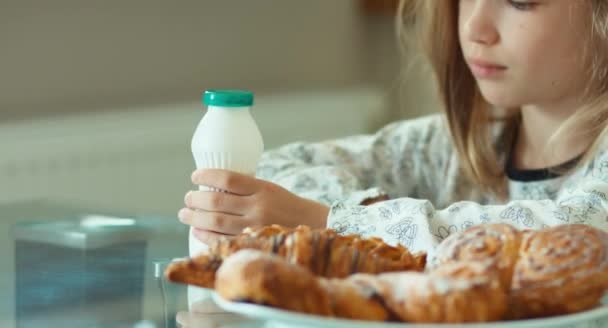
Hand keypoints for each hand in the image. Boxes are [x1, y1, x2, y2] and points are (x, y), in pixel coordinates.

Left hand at [178, 169, 329, 244]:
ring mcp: (255, 227)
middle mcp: (258, 207)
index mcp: (262, 189)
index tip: (195, 176)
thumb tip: (211, 188)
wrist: (313, 225)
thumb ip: (246, 188)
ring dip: (195, 218)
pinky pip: (223, 240)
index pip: (228, 178)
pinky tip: (197, 231)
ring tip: (185, 214)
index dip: (206, 176)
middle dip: (196, 199)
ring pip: (216, 221)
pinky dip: (206, 235)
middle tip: (187, 198)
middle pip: (217, 201)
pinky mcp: (253, 243)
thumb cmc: (286, 205)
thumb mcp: (270, 189)